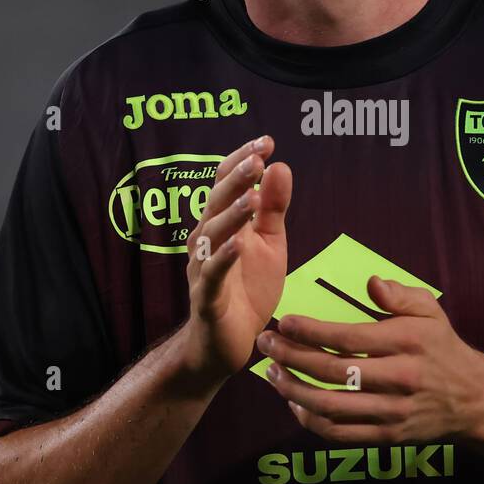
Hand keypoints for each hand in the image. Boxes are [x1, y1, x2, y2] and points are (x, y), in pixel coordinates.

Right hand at [178, 135, 291, 385]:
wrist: (226, 343)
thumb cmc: (246, 289)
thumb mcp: (269, 244)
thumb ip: (273, 207)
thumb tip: (280, 165)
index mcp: (223, 225)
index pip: (226, 184)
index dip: (242, 161)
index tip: (266, 141)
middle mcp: (207, 241)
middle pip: (216, 203)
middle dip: (236, 179)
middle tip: (257, 158)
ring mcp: (204, 269)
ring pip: (211, 235)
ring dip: (231, 215)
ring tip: (251, 197)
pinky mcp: (207, 298)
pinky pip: (212, 275)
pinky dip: (223, 258)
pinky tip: (237, 245)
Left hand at [255, 276, 483, 444]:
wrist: (473, 400)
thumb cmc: (442, 347)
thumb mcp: (430, 310)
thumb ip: (399, 294)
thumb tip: (371, 283)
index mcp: (407, 342)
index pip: (349, 337)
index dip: (310, 331)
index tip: (284, 322)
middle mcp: (399, 378)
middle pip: (333, 372)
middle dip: (291, 357)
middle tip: (266, 344)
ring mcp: (393, 412)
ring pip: (331, 406)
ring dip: (294, 391)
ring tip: (273, 374)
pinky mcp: (387, 437)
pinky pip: (340, 433)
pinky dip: (311, 421)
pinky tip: (295, 403)